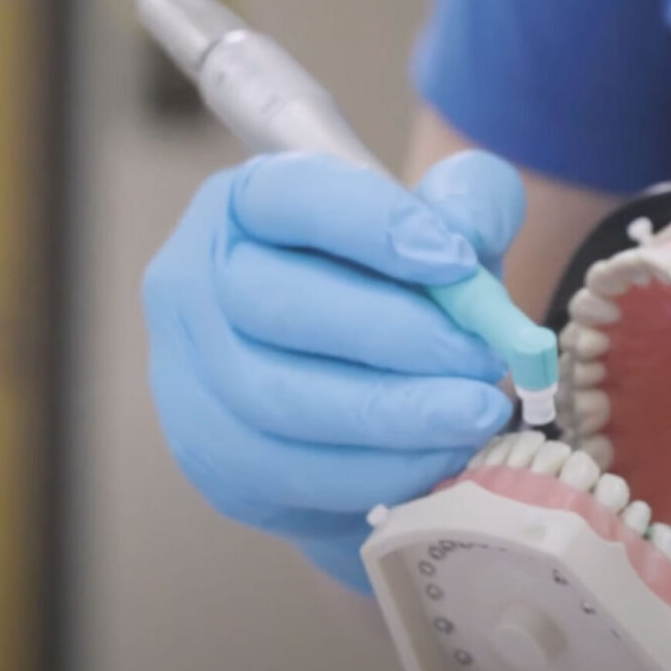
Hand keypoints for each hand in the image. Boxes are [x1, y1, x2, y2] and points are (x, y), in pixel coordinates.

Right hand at [143, 150, 526, 590]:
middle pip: (272, 304)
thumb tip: (465, 235)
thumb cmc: (411, 286)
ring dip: (391, 415)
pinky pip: (287, 473)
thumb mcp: (452, 226)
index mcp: (247, 204)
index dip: (372, 227)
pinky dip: (375, 470)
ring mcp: (188, 377)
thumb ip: (472, 202)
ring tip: (476, 413)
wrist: (380, 381)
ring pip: (275, 400)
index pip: (290, 196)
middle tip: (481, 358)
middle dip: (392, 336)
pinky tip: (441, 455)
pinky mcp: (213, 461)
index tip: (457, 262)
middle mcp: (193, 282)